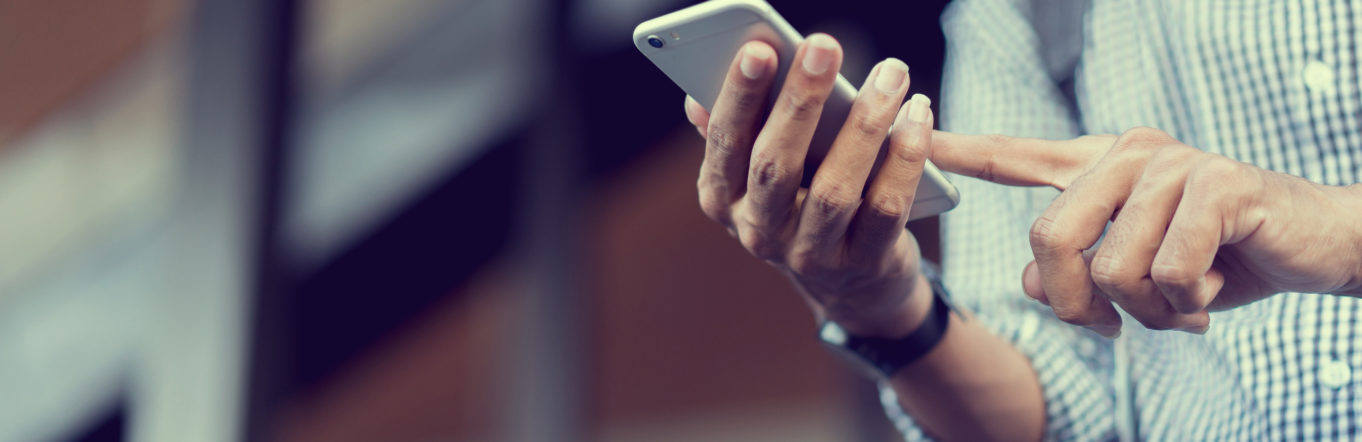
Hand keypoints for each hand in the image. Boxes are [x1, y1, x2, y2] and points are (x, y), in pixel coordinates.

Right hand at [684, 35, 937, 337]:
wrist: (852, 286)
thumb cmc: (802, 203)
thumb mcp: (760, 176)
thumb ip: (737, 136)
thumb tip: (696, 101)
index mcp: (723, 198)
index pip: (725, 143)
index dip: (740, 97)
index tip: (760, 49)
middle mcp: (759, 231)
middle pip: (775, 165)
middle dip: (799, 102)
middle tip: (824, 46)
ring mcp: (810, 254)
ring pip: (835, 189)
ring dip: (865, 125)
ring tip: (891, 75)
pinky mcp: (863, 264)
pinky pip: (886, 208)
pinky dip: (906, 159)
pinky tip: (918, 117)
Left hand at [930, 127, 1361, 336]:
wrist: (1313, 246)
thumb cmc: (1215, 258)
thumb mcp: (1134, 271)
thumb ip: (1075, 268)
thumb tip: (1029, 281)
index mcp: (1101, 168)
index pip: (1018, 156)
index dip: (965, 152)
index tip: (918, 135)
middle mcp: (1128, 156)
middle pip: (1050, 239)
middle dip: (1074, 304)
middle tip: (1108, 326)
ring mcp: (1173, 166)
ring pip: (1113, 268)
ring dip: (1148, 313)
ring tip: (1181, 303)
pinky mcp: (1218, 187)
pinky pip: (1168, 271)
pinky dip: (1187, 303)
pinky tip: (1211, 292)